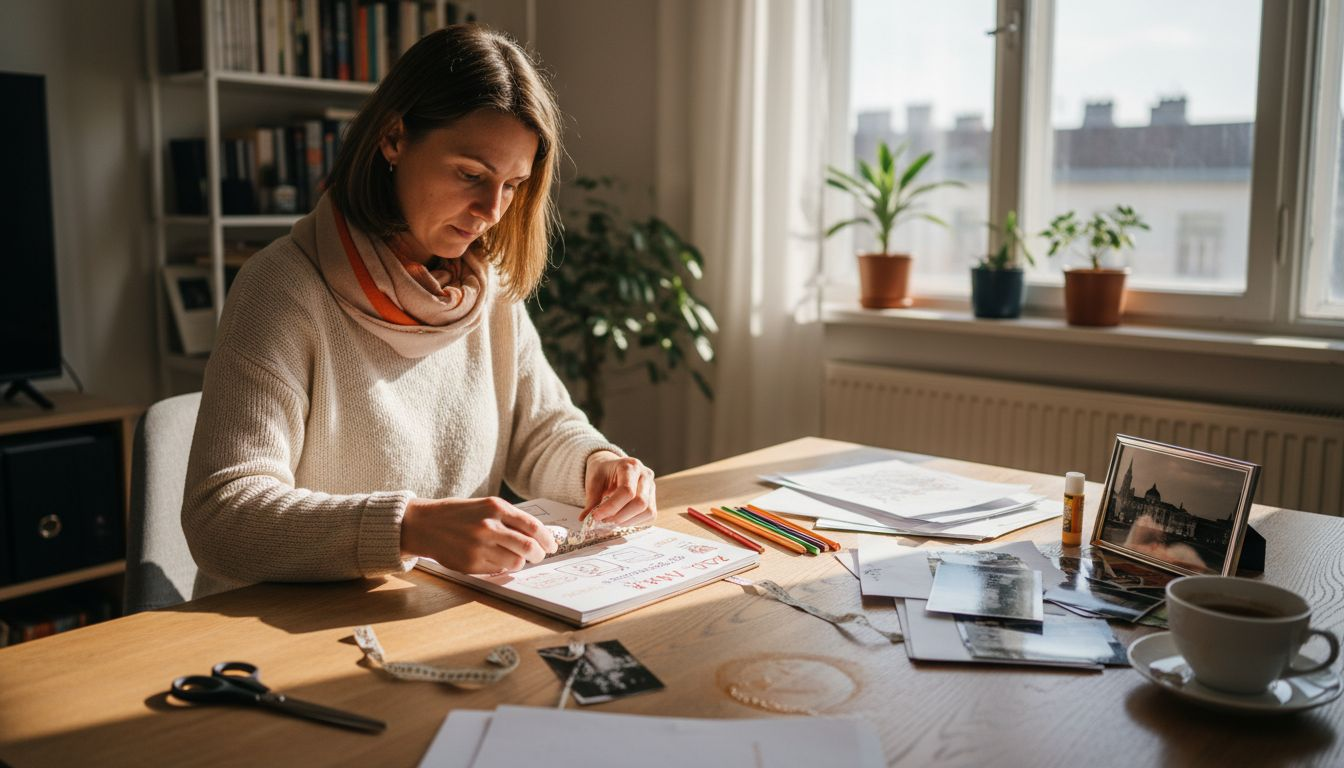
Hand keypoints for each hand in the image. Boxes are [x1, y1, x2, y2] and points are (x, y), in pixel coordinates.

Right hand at [400, 496, 556, 574]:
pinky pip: (498, 570)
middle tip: (539, 556)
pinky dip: (503, 567)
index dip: (547, 538)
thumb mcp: (485, 507)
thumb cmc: (459, 515)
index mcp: (495, 507)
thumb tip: (538, 535)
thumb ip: (509, 519)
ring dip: (520, 562)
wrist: (424, 524)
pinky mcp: (471, 564)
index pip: (532, 526)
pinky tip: (495, 560)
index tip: (552, 545)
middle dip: (539, 555)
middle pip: (529, 547)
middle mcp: (489, 526)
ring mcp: (480, 546)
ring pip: (516, 562)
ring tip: (514, 558)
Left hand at [583, 450, 656, 525]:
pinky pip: (649, 516)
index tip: (596, 516)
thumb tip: (585, 519)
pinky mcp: (653, 498)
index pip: (626, 491)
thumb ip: (591, 500)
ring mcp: (652, 487)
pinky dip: (634, 521)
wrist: (612, 466)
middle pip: (640, 502)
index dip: (611, 507)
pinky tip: (621, 518)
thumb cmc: (603, 472)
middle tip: (604, 520)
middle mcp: (645, 475)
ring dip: (628, 521)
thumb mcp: (594, 481)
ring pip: (647, 511)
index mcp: (630, 466)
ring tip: (611, 520)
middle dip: (620, 516)